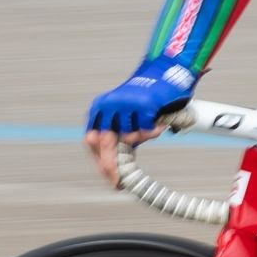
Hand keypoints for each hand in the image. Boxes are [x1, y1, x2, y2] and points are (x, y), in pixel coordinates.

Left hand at [84, 64, 197, 183]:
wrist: (164, 74)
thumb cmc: (142, 103)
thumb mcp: (124, 120)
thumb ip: (115, 139)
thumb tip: (108, 173)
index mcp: (99, 108)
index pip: (92, 141)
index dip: (100, 162)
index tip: (110, 179)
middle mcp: (107, 104)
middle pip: (104, 143)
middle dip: (110, 165)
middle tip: (118, 182)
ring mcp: (124, 103)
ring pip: (128, 137)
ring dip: (140, 140)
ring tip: (150, 132)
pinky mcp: (142, 103)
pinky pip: (144, 130)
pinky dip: (152, 132)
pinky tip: (158, 126)